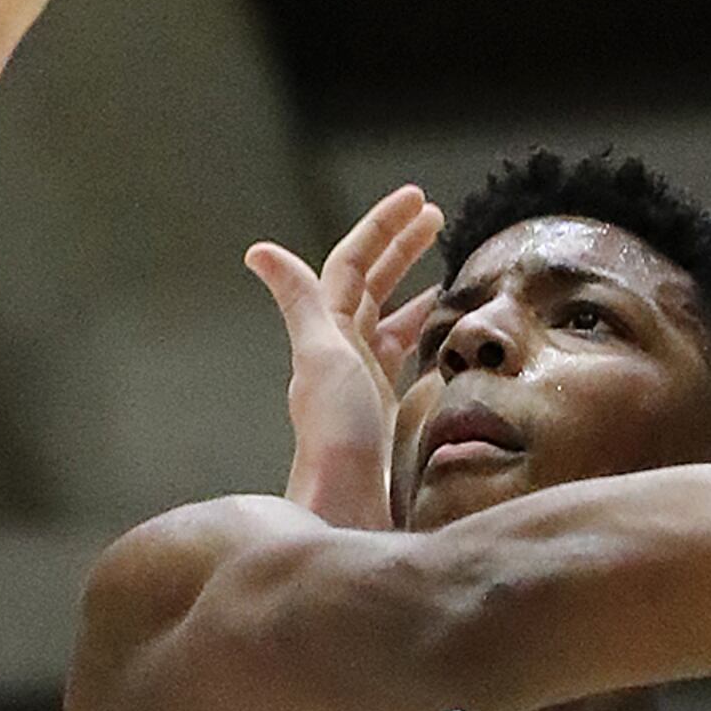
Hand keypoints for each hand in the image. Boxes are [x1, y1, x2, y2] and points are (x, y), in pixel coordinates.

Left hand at [249, 184, 442, 530]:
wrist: (348, 511)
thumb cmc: (337, 436)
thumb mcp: (320, 358)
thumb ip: (300, 304)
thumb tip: (259, 253)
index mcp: (329, 335)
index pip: (355, 264)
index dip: (384, 228)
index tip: (419, 199)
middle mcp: (344, 356)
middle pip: (373, 287)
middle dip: (402, 249)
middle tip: (438, 218)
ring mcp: (366, 387)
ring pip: (392, 323)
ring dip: (416, 292)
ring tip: (450, 274)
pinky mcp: (387, 418)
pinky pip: (407, 365)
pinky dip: (427, 342)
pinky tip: (448, 343)